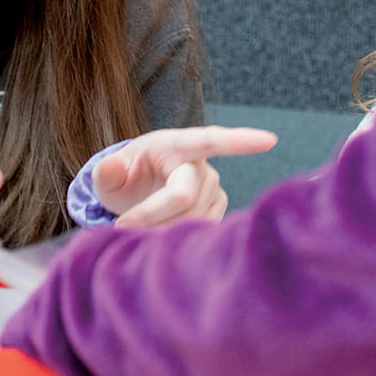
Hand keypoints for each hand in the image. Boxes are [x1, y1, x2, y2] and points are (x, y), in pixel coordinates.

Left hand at [94, 126, 276, 227]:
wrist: (139, 189)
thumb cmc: (126, 177)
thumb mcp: (109, 174)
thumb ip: (105, 172)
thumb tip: (109, 169)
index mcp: (176, 144)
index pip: (210, 140)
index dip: (240, 141)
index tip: (269, 139)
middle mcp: (201, 164)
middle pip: (185, 198)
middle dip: (152, 216)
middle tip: (122, 228)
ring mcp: (213, 187)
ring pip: (193, 219)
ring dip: (162, 229)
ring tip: (140, 228)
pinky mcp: (217, 207)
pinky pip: (201, 229)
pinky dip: (178, 236)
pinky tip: (162, 231)